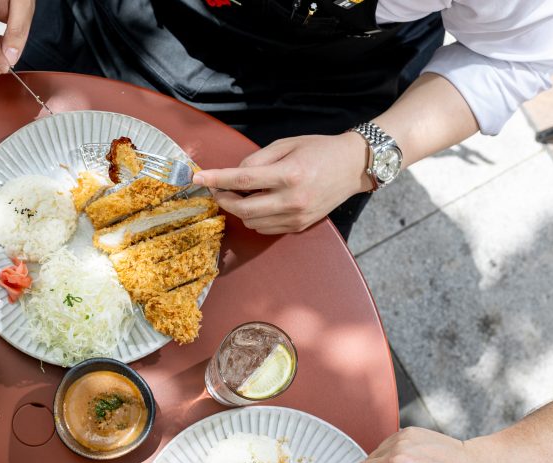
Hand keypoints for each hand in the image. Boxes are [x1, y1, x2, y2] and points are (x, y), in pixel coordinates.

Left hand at [193, 132, 373, 234]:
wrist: (353, 166)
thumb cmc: (319, 150)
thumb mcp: (286, 144)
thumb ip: (257, 158)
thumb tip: (234, 173)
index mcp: (289, 174)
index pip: (243, 181)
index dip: (217, 180)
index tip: (198, 178)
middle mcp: (292, 199)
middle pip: (244, 209)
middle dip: (224, 199)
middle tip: (216, 189)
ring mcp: (297, 216)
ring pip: (252, 222)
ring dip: (239, 210)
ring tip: (240, 194)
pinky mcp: (299, 226)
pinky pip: (266, 228)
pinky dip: (255, 218)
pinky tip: (258, 203)